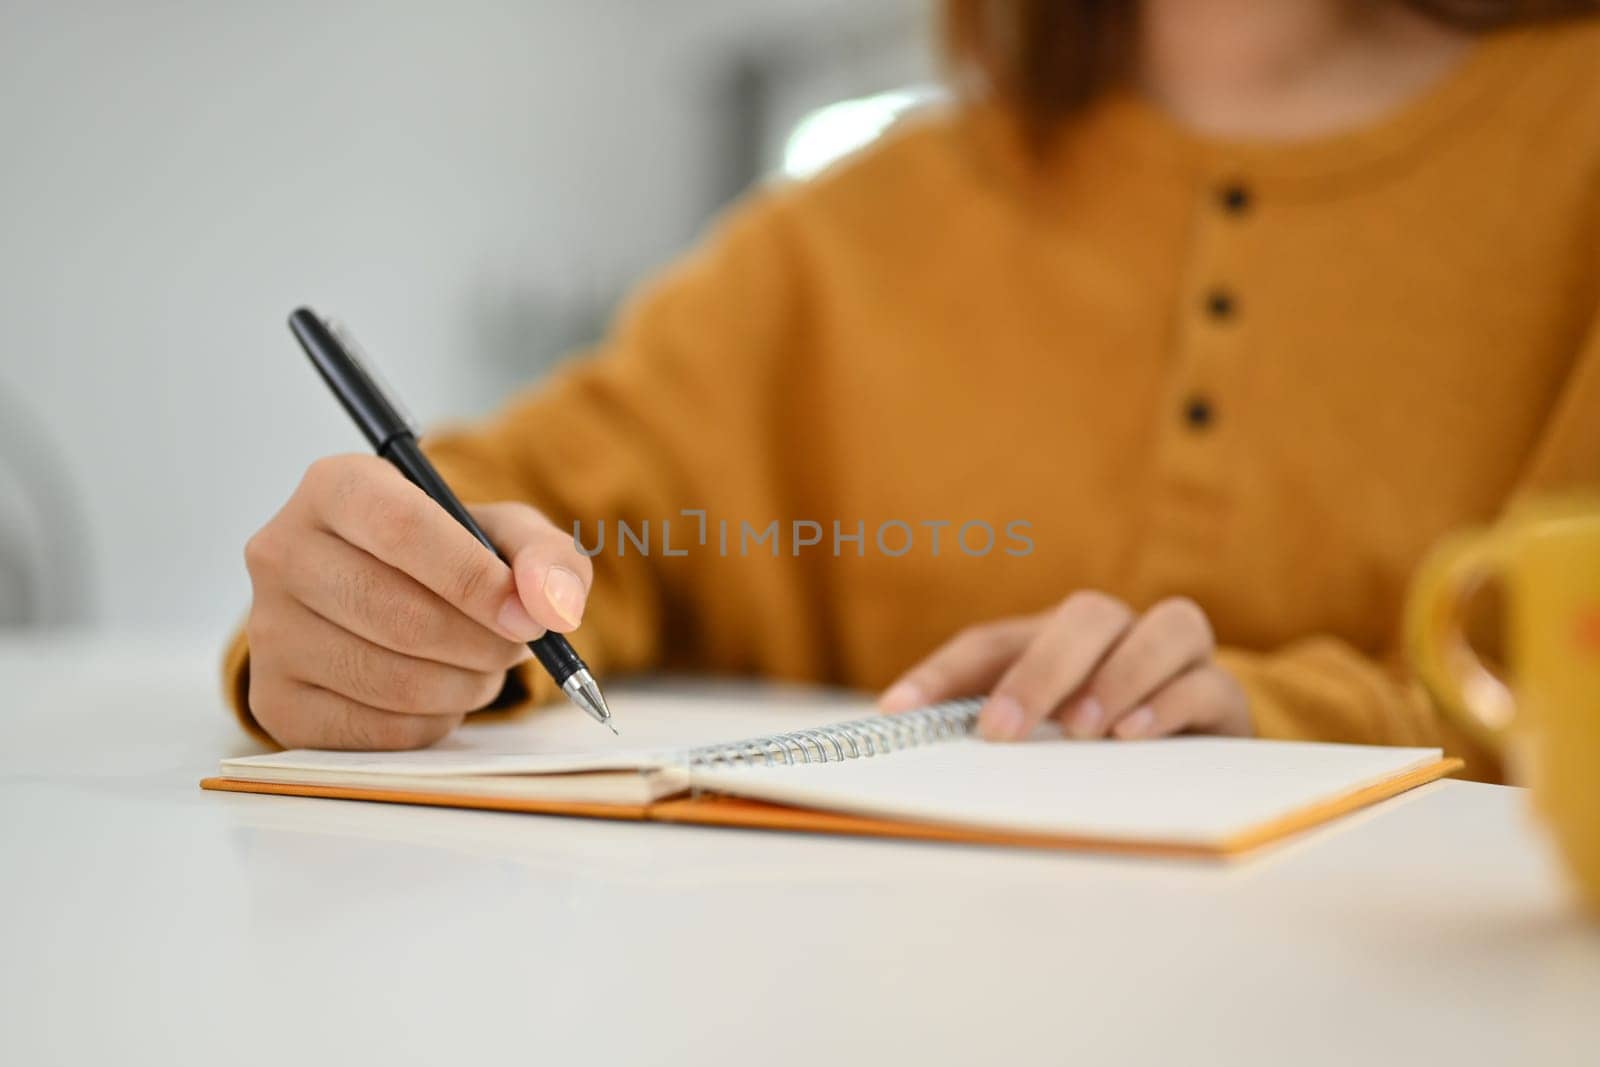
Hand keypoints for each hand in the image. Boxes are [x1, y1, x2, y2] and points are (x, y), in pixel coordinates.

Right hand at [242, 454, 592, 749]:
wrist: (384, 600)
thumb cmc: (450, 558)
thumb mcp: (506, 536)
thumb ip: (546, 557)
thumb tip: (552, 606)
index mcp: (336, 486)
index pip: (403, 529)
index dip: (475, 581)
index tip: (527, 619)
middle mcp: (283, 551)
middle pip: (397, 614)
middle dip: (481, 644)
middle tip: (515, 648)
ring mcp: (268, 629)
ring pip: (388, 680)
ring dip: (463, 687)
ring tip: (482, 667)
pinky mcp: (274, 698)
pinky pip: (372, 730)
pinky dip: (430, 723)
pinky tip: (440, 696)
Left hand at [878, 592, 1250, 741]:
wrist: (1203, 765)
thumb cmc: (1099, 747)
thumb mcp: (1038, 739)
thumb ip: (988, 731)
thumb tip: (906, 739)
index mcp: (1057, 640)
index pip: (991, 642)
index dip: (943, 673)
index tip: (898, 712)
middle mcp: (1120, 635)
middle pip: (1086, 615)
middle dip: (1040, 670)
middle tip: (1001, 730)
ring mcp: (1180, 660)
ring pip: (1166, 625)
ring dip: (1118, 675)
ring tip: (1080, 729)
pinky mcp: (1225, 701)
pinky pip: (1209, 682)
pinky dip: (1169, 704)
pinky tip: (1133, 737)